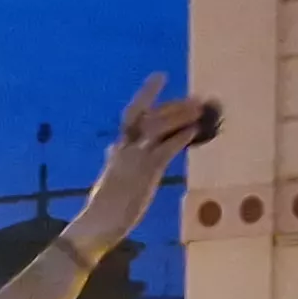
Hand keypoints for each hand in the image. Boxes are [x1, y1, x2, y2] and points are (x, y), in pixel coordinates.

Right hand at [73, 75, 215, 248]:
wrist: (98, 222)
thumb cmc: (103, 206)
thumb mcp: (107, 176)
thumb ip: (112, 160)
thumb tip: (111, 149)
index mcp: (118, 148)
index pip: (134, 112)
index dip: (147, 92)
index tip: (161, 76)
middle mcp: (126, 147)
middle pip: (151, 115)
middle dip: (174, 105)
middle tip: (194, 100)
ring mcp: (136, 157)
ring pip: (159, 127)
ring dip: (180, 116)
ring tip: (199, 110)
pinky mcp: (146, 171)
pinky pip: (167, 148)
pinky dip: (181, 137)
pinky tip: (195, 131)